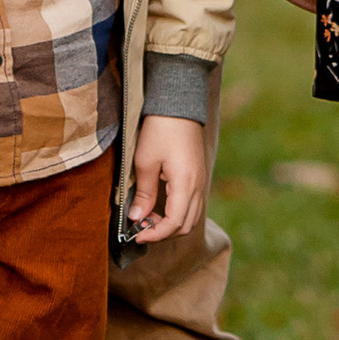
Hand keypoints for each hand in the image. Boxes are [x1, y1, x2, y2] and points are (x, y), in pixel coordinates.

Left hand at [125, 113, 208, 243]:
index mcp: (186, 183)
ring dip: (171, 224)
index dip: (156, 234)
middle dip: (163, 233)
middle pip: (186, 225)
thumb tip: (137, 218)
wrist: (178, 104)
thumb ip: (143, 194)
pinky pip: (192, 204)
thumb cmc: (160, 129)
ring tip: (149, 218)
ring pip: (191, 217)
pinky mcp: (198, 175)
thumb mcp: (145, 162)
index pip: (174, 223)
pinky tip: (161, 206)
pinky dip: (178, 213)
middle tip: (142, 228)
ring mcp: (201, 181)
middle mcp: (198, 186)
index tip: (137, 235)